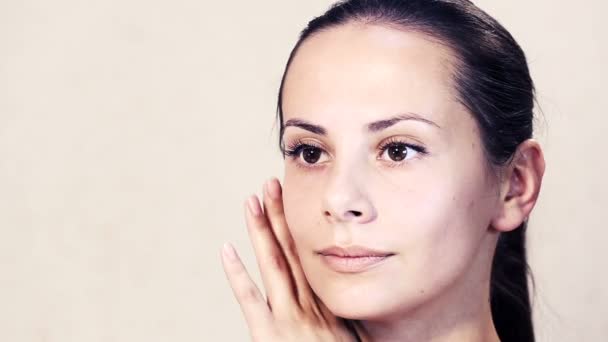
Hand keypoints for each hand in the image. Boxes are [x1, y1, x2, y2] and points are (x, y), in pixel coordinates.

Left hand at [220, 177, 359, 341]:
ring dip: (262, 231)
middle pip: (292, 252)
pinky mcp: (268, 335)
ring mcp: (287, 319)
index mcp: (329, 305)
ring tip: (253, 201)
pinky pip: (250, 300)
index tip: (294, 203)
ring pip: (273, 265)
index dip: (301, 229)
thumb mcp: (358, 341)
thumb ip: (350, 318)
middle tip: (272, 184)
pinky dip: (237, 275)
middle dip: (281, 217)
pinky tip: (226, 250)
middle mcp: (309, 305)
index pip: (312, 257)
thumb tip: (353, 298)